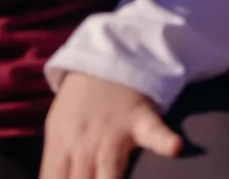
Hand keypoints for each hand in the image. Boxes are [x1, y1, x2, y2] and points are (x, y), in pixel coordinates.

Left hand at [42, 73, 182, 178]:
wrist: (105, 60)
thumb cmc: (80, 106)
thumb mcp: (57, 134)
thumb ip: (54, 168)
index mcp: (60, 149)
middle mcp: (83, 145)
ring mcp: (112, 132)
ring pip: (108, 169)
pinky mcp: (140, 119)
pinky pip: (153, 131)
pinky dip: (162, 140)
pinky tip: (174, 149)